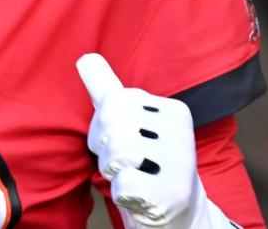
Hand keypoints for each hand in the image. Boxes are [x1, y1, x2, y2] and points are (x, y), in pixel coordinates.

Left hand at [77, 53, 237, 228]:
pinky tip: (141, 194)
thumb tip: (85, 58)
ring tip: (133, 174)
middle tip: (125, 162)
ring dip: (114, 170)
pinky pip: (124, 185)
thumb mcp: (127, 120)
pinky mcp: (174, 193)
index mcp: (172, 109)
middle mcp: (181, 131)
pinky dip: (123, 192)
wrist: (175, 209)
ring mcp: (181, 163)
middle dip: (106, 148)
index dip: (106, 124)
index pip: (114, 102)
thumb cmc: (143, 159)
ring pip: (117, 154)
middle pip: (113, 126)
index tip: (127, 136)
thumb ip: (106, 89)